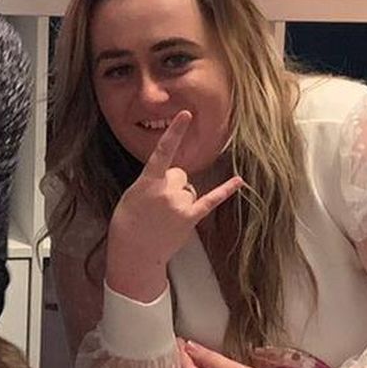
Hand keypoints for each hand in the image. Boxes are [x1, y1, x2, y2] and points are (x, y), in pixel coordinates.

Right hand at [105, 112, 242, 301]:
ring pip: (189, 189)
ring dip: (180, 199)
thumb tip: (173, 179)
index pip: (164, 151)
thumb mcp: (133, 194)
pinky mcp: (190, 218)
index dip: (175, 132)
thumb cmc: (128, 223)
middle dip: (171, 185)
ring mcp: (180, 205)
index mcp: (149, 181)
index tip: (186, 114)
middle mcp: (167, 191)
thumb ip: (153, 181)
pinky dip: (225, 190)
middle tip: (156, 204)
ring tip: (164, 217)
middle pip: (179, 174)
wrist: (133, 253)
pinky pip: (211, 200)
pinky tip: (238, 181)